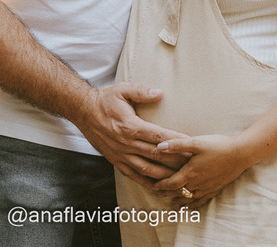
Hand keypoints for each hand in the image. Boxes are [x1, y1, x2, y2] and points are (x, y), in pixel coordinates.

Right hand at [73, 84, 189, 187]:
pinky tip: (158, 185)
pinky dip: (147, 181)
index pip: (158, 136)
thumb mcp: (122, 90)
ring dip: (164, 174)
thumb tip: (160, 92)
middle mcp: (126, 143)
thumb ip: (141, 91)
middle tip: (193, 162)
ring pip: (147, 169)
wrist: (83, 112)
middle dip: (176, 159)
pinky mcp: (116, 161)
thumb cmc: (105, 100)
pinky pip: (133, 175)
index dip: (175, 140)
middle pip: (156, 154)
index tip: (190, 143)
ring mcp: (121, 154)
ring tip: (181, 177)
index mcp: (130, 126)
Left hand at [152, 134, 254, 207]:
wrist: (240, 154)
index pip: (170, 184)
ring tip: (172, 204)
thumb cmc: (217, 146)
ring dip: (179, 201)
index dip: (160, 186)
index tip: (153, 187)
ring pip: (190, 199)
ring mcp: (207, 188)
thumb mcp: (195, 142)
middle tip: (158, 195)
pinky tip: (193, 204)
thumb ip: (176, 145)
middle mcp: (197, 184)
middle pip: (178, 193)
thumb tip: (159, 146)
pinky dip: (194, 204)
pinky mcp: (216, 188)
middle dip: (167, 194)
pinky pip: (202, 200)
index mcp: (190, 173)